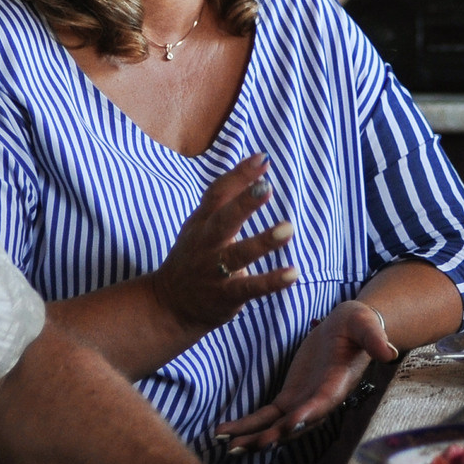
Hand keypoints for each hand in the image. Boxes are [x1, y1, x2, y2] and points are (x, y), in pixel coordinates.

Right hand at [149, 154, 298, 341]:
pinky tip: (293, 273)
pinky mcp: (225, 296)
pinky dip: (272, 281)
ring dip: (263, 242)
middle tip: (267, 188)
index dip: (239, 175)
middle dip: (243, 204)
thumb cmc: (194, 256)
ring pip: (238, 255)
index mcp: (201, 223)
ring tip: (288, 229)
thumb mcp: (201, 224)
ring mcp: (214, 271)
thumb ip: (226, 198)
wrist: (170, 304)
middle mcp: (206, 244)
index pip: (217, 194)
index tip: (262, 159)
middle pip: (223, 221)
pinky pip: (250, 288)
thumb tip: (259, 162)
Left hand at [214, 300, 397, 452]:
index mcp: (338, 384)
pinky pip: (266, 416)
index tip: (291, 423)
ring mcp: (303, 402)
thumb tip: (389, 351)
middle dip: (274, 436)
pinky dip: (247, 425)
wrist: (348, 327)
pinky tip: (224, 432)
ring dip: (253, 438)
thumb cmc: (358, 323)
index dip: (308, 413)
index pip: (323, 402)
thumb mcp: (365, 324)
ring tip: (228, 447)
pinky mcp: (290, 398)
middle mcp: (320, 401)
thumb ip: (374, 338)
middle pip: (297, 425)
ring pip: (276, 427)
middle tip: (250, 445)